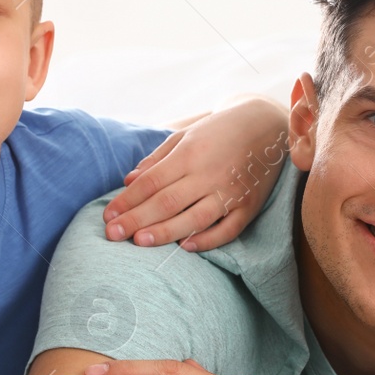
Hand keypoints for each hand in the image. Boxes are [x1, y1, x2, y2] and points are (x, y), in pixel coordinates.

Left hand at [103, 98, 288, 250]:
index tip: (108, 216)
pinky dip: (207, 240)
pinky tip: (185, 247)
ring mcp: (231, 191)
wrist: (267, 126)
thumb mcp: (185, 136)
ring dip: (165, 232)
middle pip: (167, 202)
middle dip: (136, 219)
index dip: (127, 200)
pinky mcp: (249, 206)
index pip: (152, 182)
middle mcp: (209, 173)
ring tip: (138, 242)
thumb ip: (156, 159)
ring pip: (194, 218)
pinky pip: (227, 229)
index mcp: (190, 153)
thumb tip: (128, 182)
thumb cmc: (217, 131)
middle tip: (112, 234)